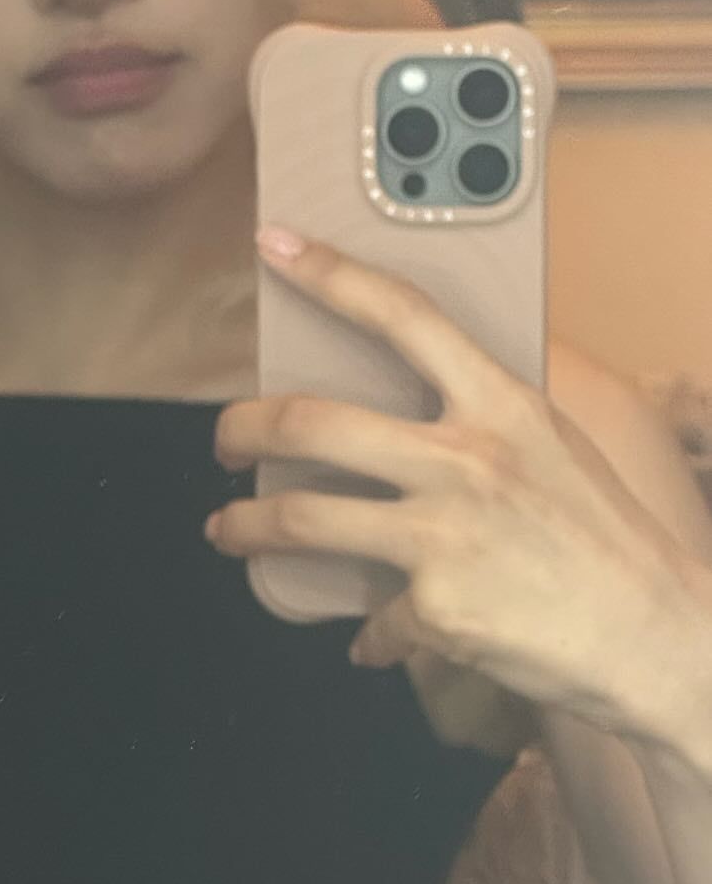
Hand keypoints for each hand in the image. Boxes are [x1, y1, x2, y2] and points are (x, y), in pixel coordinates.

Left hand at [207, 231, 711, 735]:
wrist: (659, 638)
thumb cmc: (606, 539)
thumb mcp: (554, 446)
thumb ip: (482, 420)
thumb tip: (404, 411)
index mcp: (500, 404)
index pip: (402, 315)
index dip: (331, 274)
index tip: (276, 245)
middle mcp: (465, 459)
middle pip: (312, 422)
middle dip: (243, 428)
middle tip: (223, 439)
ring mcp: (443, 535)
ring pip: (302, 518)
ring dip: (246, 527)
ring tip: (227, 530)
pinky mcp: (435, 609)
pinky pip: (372, 618)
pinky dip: (368, 632)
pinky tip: (371, 637)